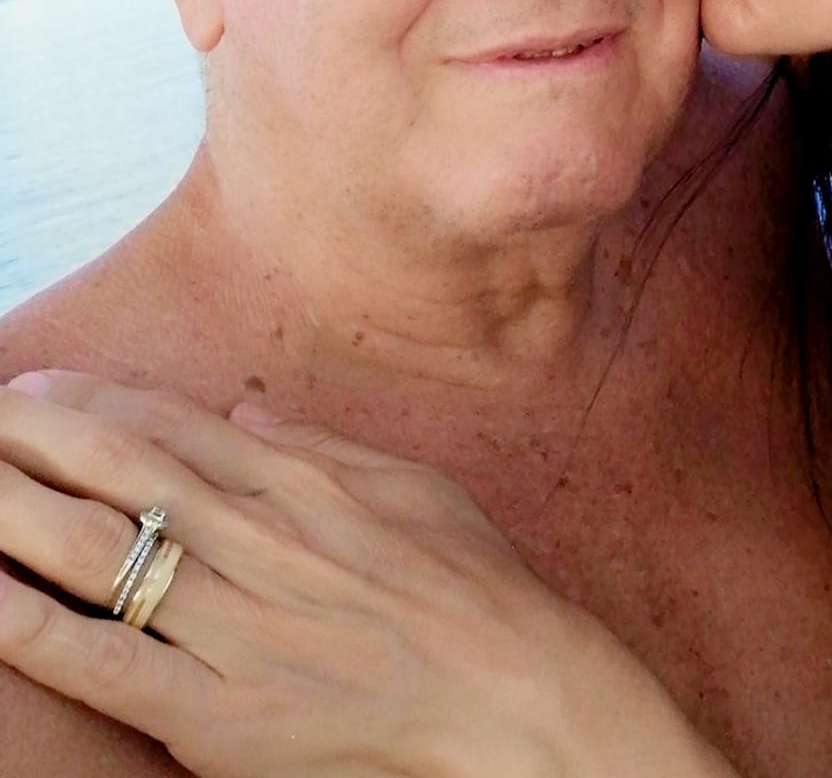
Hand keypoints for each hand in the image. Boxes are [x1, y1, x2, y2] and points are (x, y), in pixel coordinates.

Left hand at [0, 372, 736, 777]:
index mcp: (304, 485)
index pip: (175, 430)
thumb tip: (247, 414)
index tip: (38, 388)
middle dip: (37, 442)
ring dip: (19, 514)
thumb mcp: (416, 485)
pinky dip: (38, 632)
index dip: (97, 405)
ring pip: (102, 556)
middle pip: (123, 477)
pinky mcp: (219, 713)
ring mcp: (234, 625)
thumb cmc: (475, 585)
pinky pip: (111, 664)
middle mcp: (259, 541)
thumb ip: (325, 446)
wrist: (512, 691)